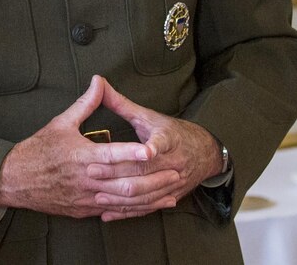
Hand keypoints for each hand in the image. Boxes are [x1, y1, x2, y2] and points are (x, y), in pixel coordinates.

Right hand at [0, 75, 178, 218]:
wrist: (16, 180)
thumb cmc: (38, 150)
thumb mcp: (60, 123)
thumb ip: (85, 104)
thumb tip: (99, 82)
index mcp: (81, 155)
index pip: (113, 154)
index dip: (133, 152)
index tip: (152, 149)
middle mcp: (87, 179)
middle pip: (126, 182)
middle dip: (154, 178)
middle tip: (177, 171)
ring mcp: (87, 198)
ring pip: (125, 201)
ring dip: (151, 197)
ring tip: (171, 191)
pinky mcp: (85, 210)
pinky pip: (115, 211)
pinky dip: (136, 210)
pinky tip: (151, 206)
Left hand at [92, 77, 221, 220]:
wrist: (204, 153)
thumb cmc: (170, 131)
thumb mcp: (148, 115)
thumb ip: (121, 103)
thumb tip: (98, 82)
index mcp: (170, 139)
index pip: (160, 143)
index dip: (151, 147)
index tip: (143, 150)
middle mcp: (174, 163)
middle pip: (146, 171)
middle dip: (119, 173)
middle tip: (92, 171)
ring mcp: (173, 182)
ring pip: (146, 194)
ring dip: (121, 197)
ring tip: (97, 196)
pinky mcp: (169, 196)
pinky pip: (148, 207)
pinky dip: (128, 212)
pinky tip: (109, 214)